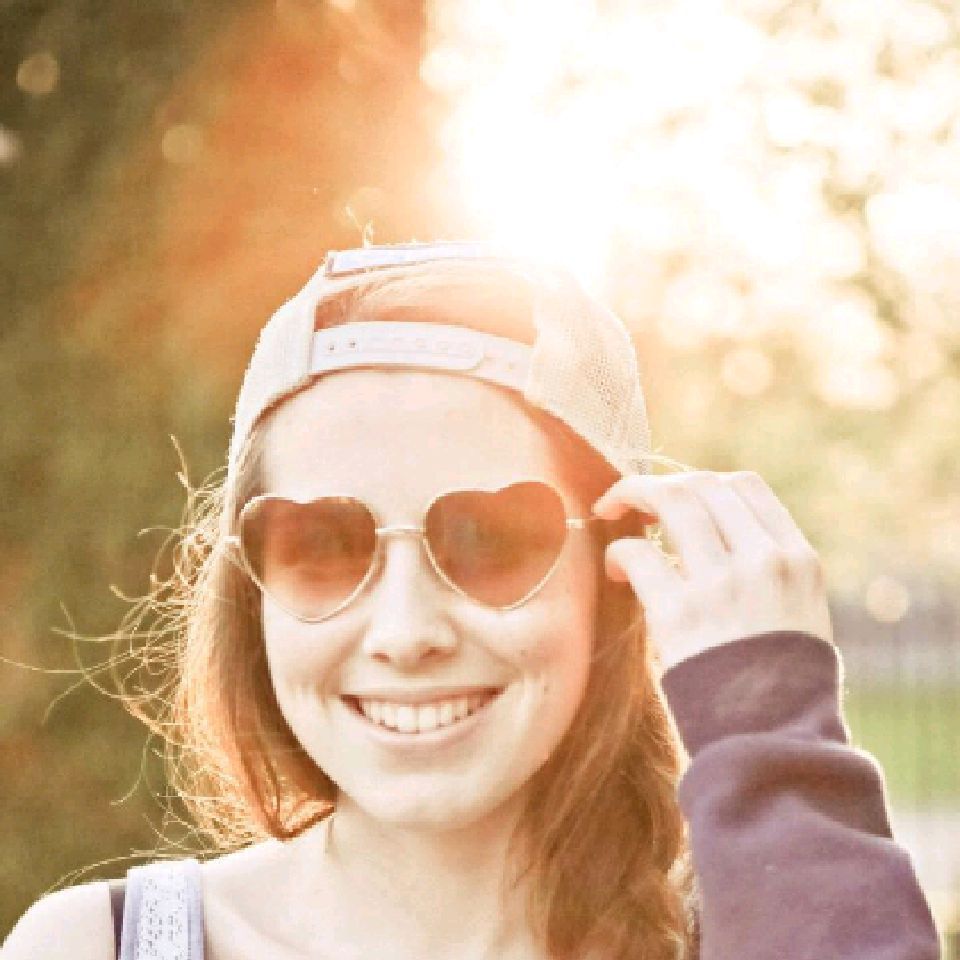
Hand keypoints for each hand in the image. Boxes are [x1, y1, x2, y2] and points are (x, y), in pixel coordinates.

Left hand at [592, 470, 832, 670]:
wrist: (774, 746)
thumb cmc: (784, 688)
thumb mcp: (799, 617)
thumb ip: (768, 572)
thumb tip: (717, 536)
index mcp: (798, 559)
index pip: (746, 486)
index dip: (701, 482)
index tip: (673, 497)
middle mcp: (765, 561)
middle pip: (701, 485)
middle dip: (656, 484)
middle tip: (627, 500)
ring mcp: (723, 584)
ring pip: (670, 501)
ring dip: (630, 496)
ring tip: (609, 513)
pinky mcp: (680, 614)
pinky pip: (638, 553)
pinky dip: (619, 552)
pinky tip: (616, 569)